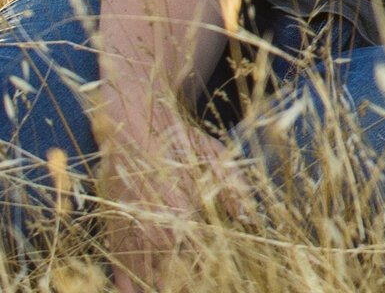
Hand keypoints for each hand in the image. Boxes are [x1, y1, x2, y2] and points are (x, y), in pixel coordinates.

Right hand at [101, 116, 245, 290]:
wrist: (133, 128)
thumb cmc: (177, 143)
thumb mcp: (215, 160)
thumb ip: (233, 192)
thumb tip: (250, 218)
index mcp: (182, 219)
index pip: (199, 265)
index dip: (214, 276)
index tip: (229, 279)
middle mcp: (153, 235)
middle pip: (173, 280)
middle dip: (189, 286)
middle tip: (206, 284)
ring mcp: (130, 236)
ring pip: (147, 280)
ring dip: (161, 287)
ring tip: (179, 288)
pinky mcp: (113, 232)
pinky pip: (119, 271)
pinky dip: (128, 286)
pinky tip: (138, 292)